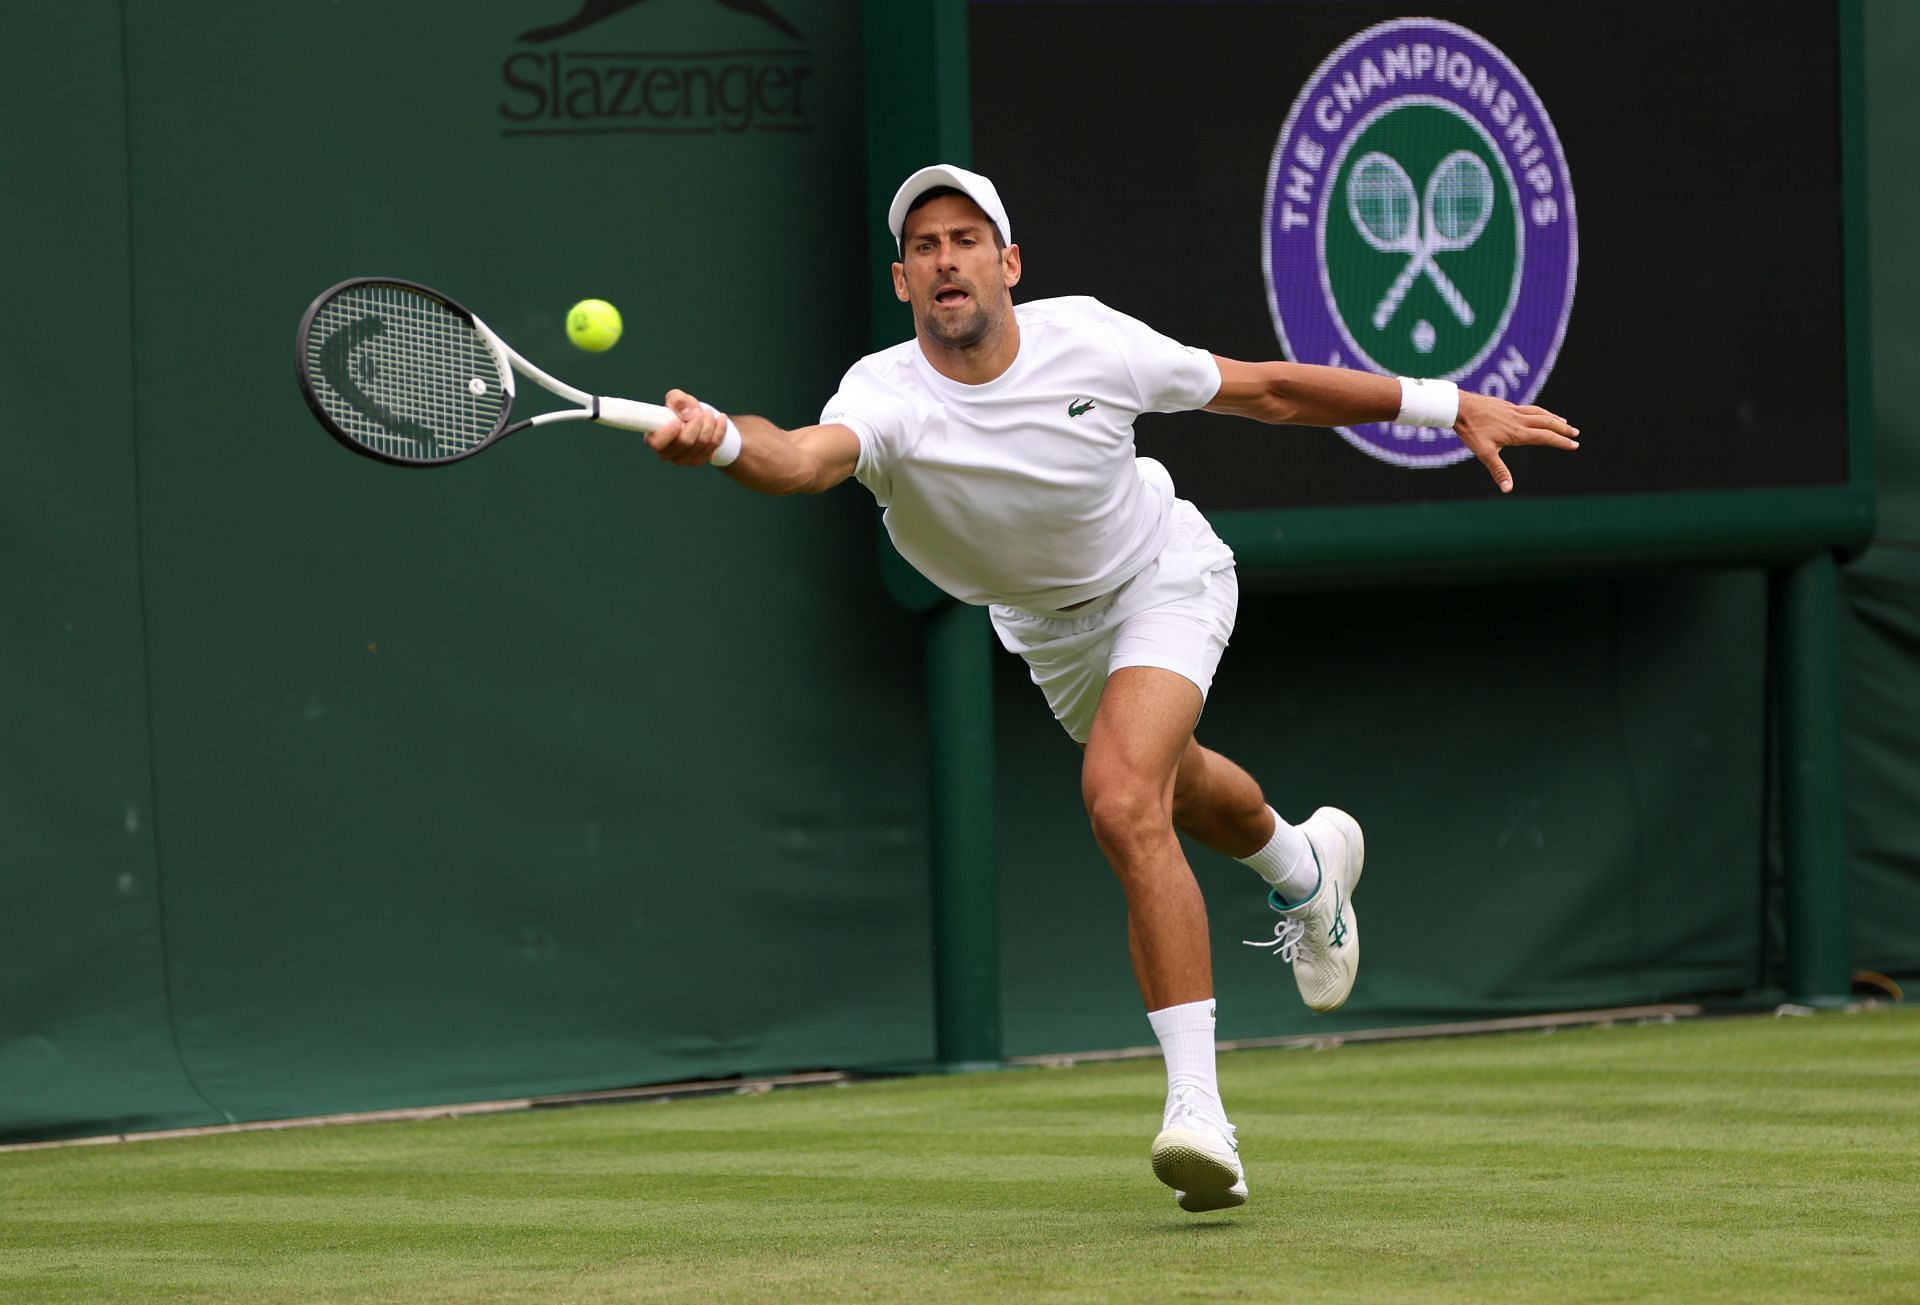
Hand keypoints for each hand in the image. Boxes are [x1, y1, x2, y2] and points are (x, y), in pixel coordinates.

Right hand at [647, 389, 732, 466]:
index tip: (678, 420)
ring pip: (702, 442)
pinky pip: (713, 445)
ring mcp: (684, 460)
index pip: (658, 443)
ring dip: (709, 423)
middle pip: (685, 441)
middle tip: (699, 410)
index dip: (669, 432)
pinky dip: (719, 430)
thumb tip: (686, 412)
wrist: (696, 419)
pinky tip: (720, 419)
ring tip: (708, 412)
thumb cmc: (681, 408)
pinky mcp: (699, 460)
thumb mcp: (676, 398)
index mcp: (654, 438)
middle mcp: (667, 453)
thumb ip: (677, 400)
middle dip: (696, 422)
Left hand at [1454, 393, 1579, 493]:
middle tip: (1575, 433)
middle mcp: (1519, 419)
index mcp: (1518, 432)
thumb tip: (1508, 490)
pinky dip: (1539, 411)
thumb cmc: (1471, 430)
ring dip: (1553, 418)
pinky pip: (1529, 408)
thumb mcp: (1485, 453)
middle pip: (1547, 422)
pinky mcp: (1506, 405)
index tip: (1574, 445)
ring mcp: (1513, 410)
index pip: (1545, 437)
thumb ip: (1499, 471)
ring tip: (1563, 421)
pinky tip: (1537, 413)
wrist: (1459, 407)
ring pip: (1539, 412)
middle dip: (1562, 429)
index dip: (1561, 441)